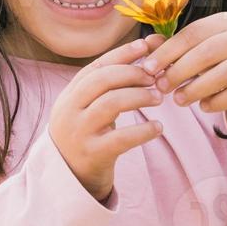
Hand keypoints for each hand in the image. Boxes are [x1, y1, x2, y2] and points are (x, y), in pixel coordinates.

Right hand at [47, 33, 167, 201]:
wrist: (68, 180)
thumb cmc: (87, 136)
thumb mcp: (88, 108)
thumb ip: (109, 86)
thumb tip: (146, 53)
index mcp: (69, 95)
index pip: (96, 66)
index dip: (122, 53)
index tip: (146, 46)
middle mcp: (70, 110)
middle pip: (102, 80)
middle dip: (132, 73)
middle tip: (155, 77)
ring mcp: (79, 132)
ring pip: (111, 103)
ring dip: (139, 96)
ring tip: (159, 98)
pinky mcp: (93, 154)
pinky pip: (121, 138)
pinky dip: (144, 131)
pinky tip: (159, 128)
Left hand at [144, 13, 226, 133]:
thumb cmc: (226, 58)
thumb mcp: (204, 46)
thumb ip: (178, 46)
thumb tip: (146, 44)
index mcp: (226, 22)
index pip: (192, 33)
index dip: (167, 51)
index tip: (148, 68)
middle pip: (206, 53)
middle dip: (180, 71)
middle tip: (161, 86)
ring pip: (222, 74)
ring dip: (195, 89)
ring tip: (178, 100)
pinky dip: (216, 102)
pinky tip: (203, 106)